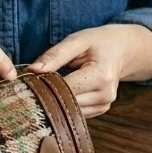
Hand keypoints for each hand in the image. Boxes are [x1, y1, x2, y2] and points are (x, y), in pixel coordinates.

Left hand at [28, 24, 151, 116]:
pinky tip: (61, 93)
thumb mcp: (77, 41)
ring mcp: (105, 105)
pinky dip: (66, 103)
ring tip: (48, 86)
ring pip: (70, 111)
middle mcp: (105, 94)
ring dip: (56, 101)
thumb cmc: (98, 42)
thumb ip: (55, 55)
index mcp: (100, 76)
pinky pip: (77, 111)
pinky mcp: (101, 109)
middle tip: (33, 84)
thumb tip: (33, 70)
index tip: (28, 80)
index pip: (65, 87)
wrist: (122, 50)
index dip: (44, 84)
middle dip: (48, 94)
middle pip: (67, 102)